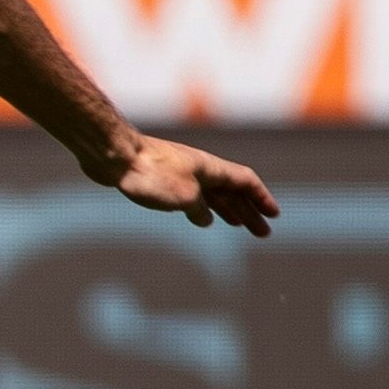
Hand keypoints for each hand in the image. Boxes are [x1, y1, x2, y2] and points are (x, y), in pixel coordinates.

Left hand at [110, 134, 279, 237]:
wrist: (115, 155)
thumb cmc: (151, 174)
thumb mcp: (185, 197)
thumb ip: (199, 208)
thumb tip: (204, 219)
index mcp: (212, 169)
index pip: (246, 182)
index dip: (262, 198)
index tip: (274, 215)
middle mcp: (200, 169)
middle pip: (232, 191)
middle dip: (249, 211)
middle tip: (262, 233)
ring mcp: (181, 173)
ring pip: (212, 193)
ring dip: (228, 209)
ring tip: (239, 225)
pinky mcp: (161, 179)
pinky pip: (192, 196)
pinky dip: (202, 208)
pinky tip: (202, 219)